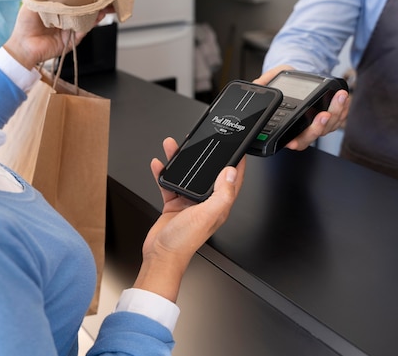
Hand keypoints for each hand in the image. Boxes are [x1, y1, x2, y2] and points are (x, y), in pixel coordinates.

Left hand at [2, 4, 113, 69]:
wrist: (23, 45)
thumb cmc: (25, 25)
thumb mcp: (33, 3)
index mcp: (56, 8)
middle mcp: (64, 18)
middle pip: (82, 9)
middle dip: (94, 3)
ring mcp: (69, 29)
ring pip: (85, 20)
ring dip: (95, 13)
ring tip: (103, 6)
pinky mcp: (71, 40)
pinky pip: (82, 31)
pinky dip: (90, 24)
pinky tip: (96, 17)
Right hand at [133, 137, 244, 301]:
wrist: (161, 255)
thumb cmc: (183, 242)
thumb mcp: (207, 214)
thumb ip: (221, 193)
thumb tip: (230, 173)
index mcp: (218, 205)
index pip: (232, 181)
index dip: (236, 164)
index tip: (238, 149)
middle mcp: (205, 203)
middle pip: (206, 174)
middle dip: (203, 156)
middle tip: (200, 141)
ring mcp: (188, 204)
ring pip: (187, 176)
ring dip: (180, 161)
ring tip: (173, 146)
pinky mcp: (174, 205)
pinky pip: (170, 184)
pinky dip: (164, 174)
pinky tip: (159, 165)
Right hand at [253, 65, 350, 150]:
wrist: (298, 75)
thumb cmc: (284, 81)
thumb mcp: (271, 78)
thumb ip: (263, 81)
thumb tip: (257, 84)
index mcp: (289, 125)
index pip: (292, 140)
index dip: (294, 143)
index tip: (292, 143)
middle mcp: (305, 128)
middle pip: (313, 135)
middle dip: (319, 127)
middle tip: (323, 115)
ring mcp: (319, 123)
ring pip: (330, 126)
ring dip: (336, 112)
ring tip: (339, 96)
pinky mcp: (331, 115)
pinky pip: (340, 117)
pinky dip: (344, 109)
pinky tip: (344, 98)